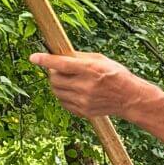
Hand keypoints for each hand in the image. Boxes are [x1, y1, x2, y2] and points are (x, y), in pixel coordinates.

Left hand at [29, 50, 151, 119]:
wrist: (130, 98)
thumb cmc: (116, 75)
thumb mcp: (101, 60)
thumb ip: (79, 57)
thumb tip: (59, 54)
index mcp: (91, 69)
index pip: (61, 64)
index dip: (45, 60)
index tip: (33, 57)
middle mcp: (86, 86)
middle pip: (55, 78)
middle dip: (53, 72)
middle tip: (60, 69)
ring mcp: (83, 100)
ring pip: (56, 91)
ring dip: (57, 84)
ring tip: (68, 80)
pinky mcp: (83, 111)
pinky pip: (63, 102)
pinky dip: (64, 95)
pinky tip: (74, 91)